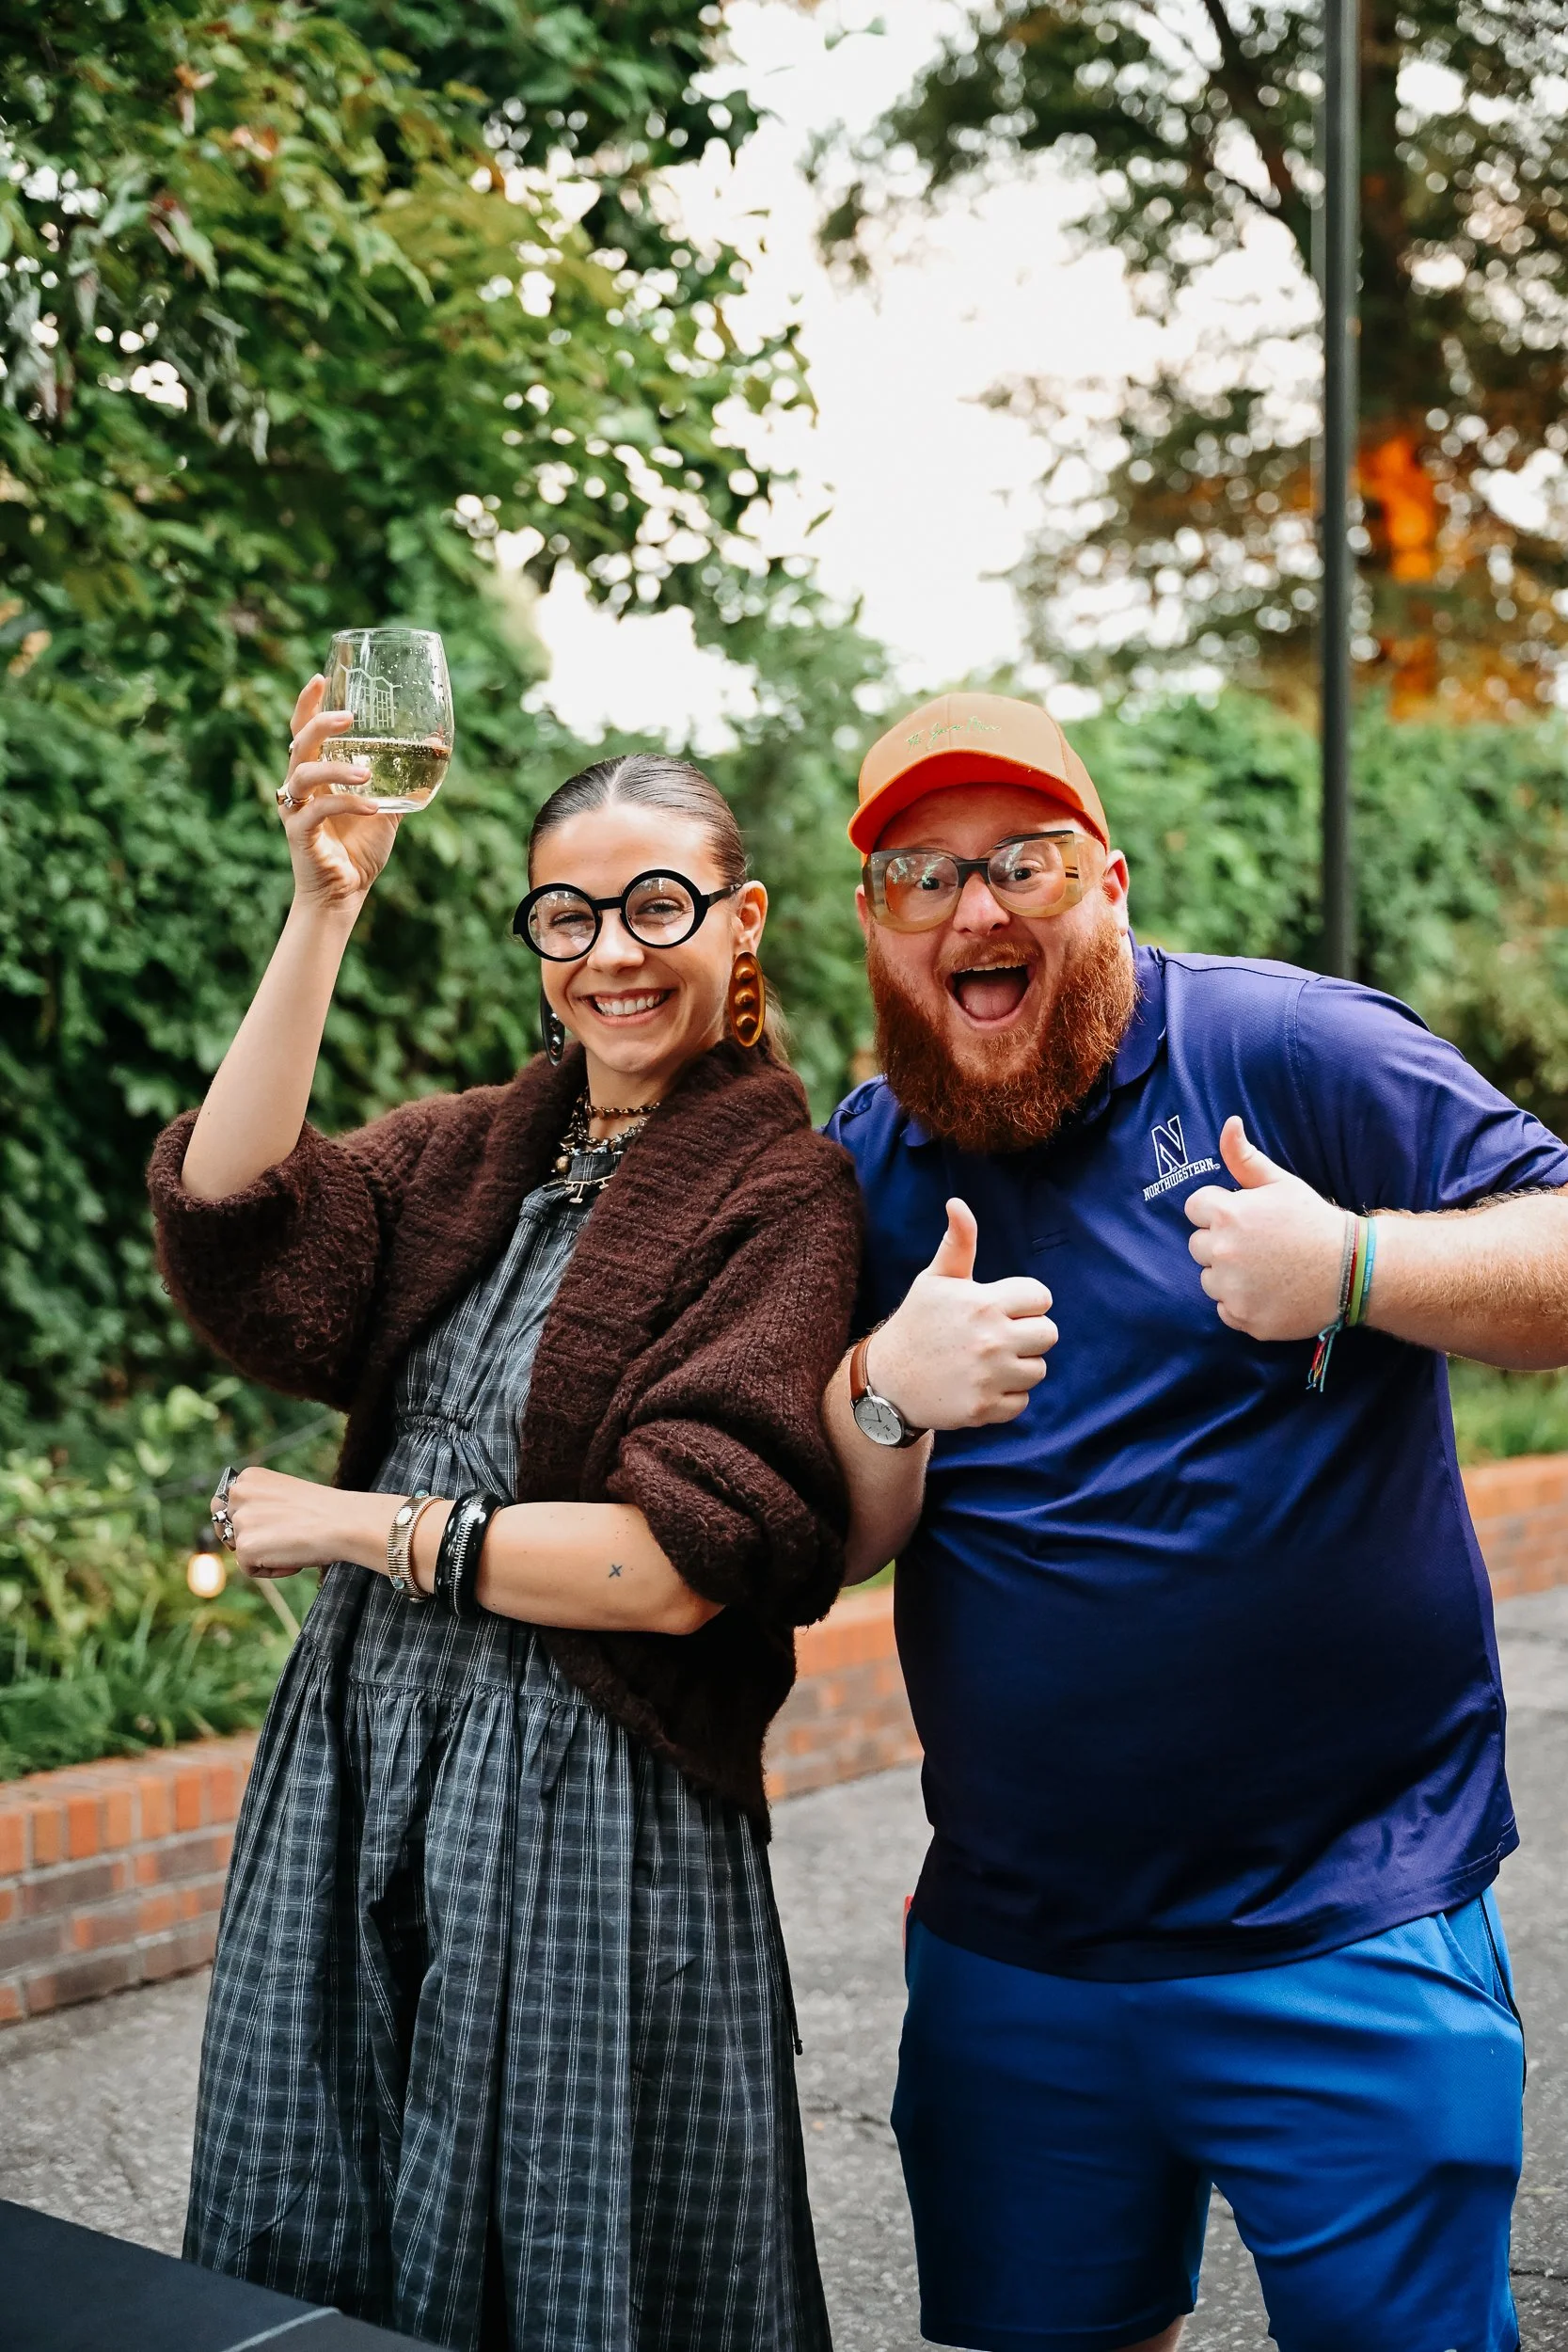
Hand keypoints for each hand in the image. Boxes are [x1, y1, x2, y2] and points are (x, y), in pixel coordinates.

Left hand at [219, 1467, 392, 1579]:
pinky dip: (272, 1570)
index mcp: (248, 1477)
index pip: (229, 1506)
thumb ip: (259, 1504)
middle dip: (247, 1538)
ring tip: (293, 1543)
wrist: (344, 1522)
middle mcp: (238, 1493)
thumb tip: (237, 1532)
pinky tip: (294, 1557)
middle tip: (280, 1538)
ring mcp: (240, 1520)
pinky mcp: (245, 1546)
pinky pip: (250, 1569)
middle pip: (227, 1529)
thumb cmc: (323, 1511)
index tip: (275, 1523)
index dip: (249, 1521)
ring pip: (241, 1550)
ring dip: (264, 1554)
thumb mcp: (283, 1495)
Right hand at [279, 675, 400, 914]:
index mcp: (315, 776)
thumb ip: (403, 779)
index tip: (320, 679)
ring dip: (336, 770)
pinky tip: (372, 808)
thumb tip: (435, 747)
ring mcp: (295, 811)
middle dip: (319, 725)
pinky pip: (317, 812)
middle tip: (348, 717)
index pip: (302, 732)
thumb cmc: (360, 849)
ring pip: (303, 775)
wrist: (345, 894)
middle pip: (298, 744)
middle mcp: (299, 788)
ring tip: (366, 773)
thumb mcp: (387, 808)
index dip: (307, 705)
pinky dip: (346, 805)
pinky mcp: (299, 834)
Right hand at [867, 1199, 1056, 1429]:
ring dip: (1019, 1366)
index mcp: (983, 1303)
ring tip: (988, 1362)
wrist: (888, 1381)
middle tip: (998, 1336)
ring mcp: (989, 1377)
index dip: (1025, 1302)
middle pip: (1048, 1334)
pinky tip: (982, 1385)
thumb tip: (958, 1203)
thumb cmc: (916, 1323)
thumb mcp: (934, 1280)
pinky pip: (1022, 1402)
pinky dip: (1006, 1397)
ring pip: (1038, 1369)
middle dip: (1028, 1333)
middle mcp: (991, 1340)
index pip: (1041, 1297)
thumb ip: (957, 1243)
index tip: (1001, 1308)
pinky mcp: (985, 1409)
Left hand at [1184, 1116, 1348, 1340]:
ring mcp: (1232, 1289)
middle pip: (1198, 1246)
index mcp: (1227, 1215)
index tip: (1245, 1218)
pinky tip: (1270, 1292)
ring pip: (1209, 1280)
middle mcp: (1223, 1252)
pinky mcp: (1244, 1319)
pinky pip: (1226, 1310)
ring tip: (1266, 1269)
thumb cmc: (1314, 1221)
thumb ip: (1245, 1157)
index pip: (1194, 1209)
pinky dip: (1242, 1304)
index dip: (1218, 1211)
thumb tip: (1229, 1123)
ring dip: (1228, 1276)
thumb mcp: (1281, 1183)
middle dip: (1221, 1243)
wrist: (1352, 1269)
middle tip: (1259, 1245)